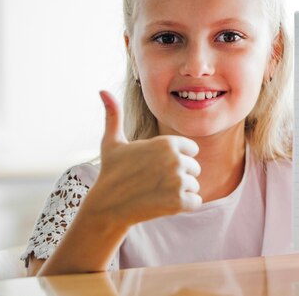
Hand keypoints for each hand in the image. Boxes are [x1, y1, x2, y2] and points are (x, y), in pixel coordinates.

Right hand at [83, 90, 201, 227]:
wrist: (107, 207)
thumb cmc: (110, 173)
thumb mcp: (112, 142)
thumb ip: (113, 115)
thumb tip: (102, 90)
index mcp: (166, 142)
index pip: (192, 149)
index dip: (177, 158)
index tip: (158, 166)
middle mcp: (175, 159)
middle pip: (194, 168)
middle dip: (179, 176)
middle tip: (155, 182)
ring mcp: (178, 181)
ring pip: (194, 185)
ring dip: (180, 192)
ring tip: (157, 193)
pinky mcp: (179, 202)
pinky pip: (196, 202)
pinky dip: (184, 205)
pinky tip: (164, 204)